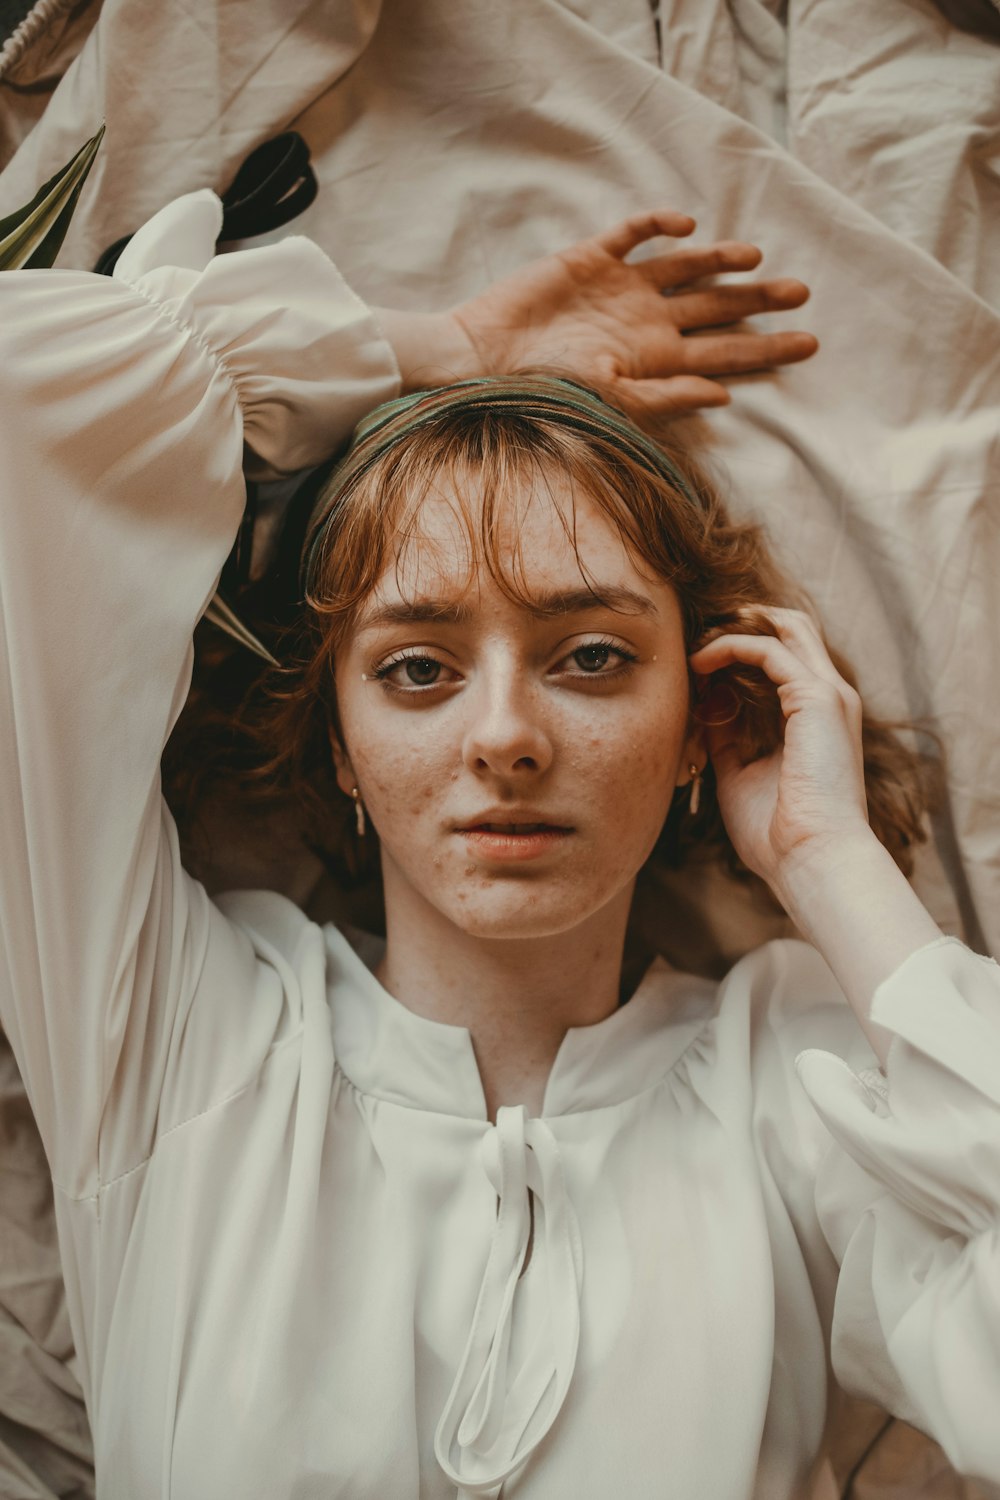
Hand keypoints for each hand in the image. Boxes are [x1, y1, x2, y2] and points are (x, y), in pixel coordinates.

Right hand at [449, 210, 817, 418]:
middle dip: (760, 301)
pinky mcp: (592, 260)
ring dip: (720, 260)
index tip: (810, 343)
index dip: (767, 349)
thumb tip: (722, 396)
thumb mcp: (608, 400)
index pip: (725, 354)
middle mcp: (647, 323)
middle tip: (803, 292)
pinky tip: (685, 225)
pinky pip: (634, 235)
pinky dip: (660, 226)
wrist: (483, 360)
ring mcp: (622, 290)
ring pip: (686, 268)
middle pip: (717, 308)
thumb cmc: (543, 391)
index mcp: (657, 361)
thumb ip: (665, 399)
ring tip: (755, 258)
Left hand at [689, 608, 871, 892]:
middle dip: (743, 621)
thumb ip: (727, 737)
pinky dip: (730, 648)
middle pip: (793, 628)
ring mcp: (829, 694)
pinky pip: (768, 650)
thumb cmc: (778, 834)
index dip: (741, 651)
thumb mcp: (740, 774)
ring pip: (785, 627)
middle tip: (697, 635)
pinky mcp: (817, 698)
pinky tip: (700, 664)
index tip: (696, 665)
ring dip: (734, 629)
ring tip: (693, 646)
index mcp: (820, 718)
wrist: (812, 860)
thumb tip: (704, 707)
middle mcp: (832, 698)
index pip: (787, 658)